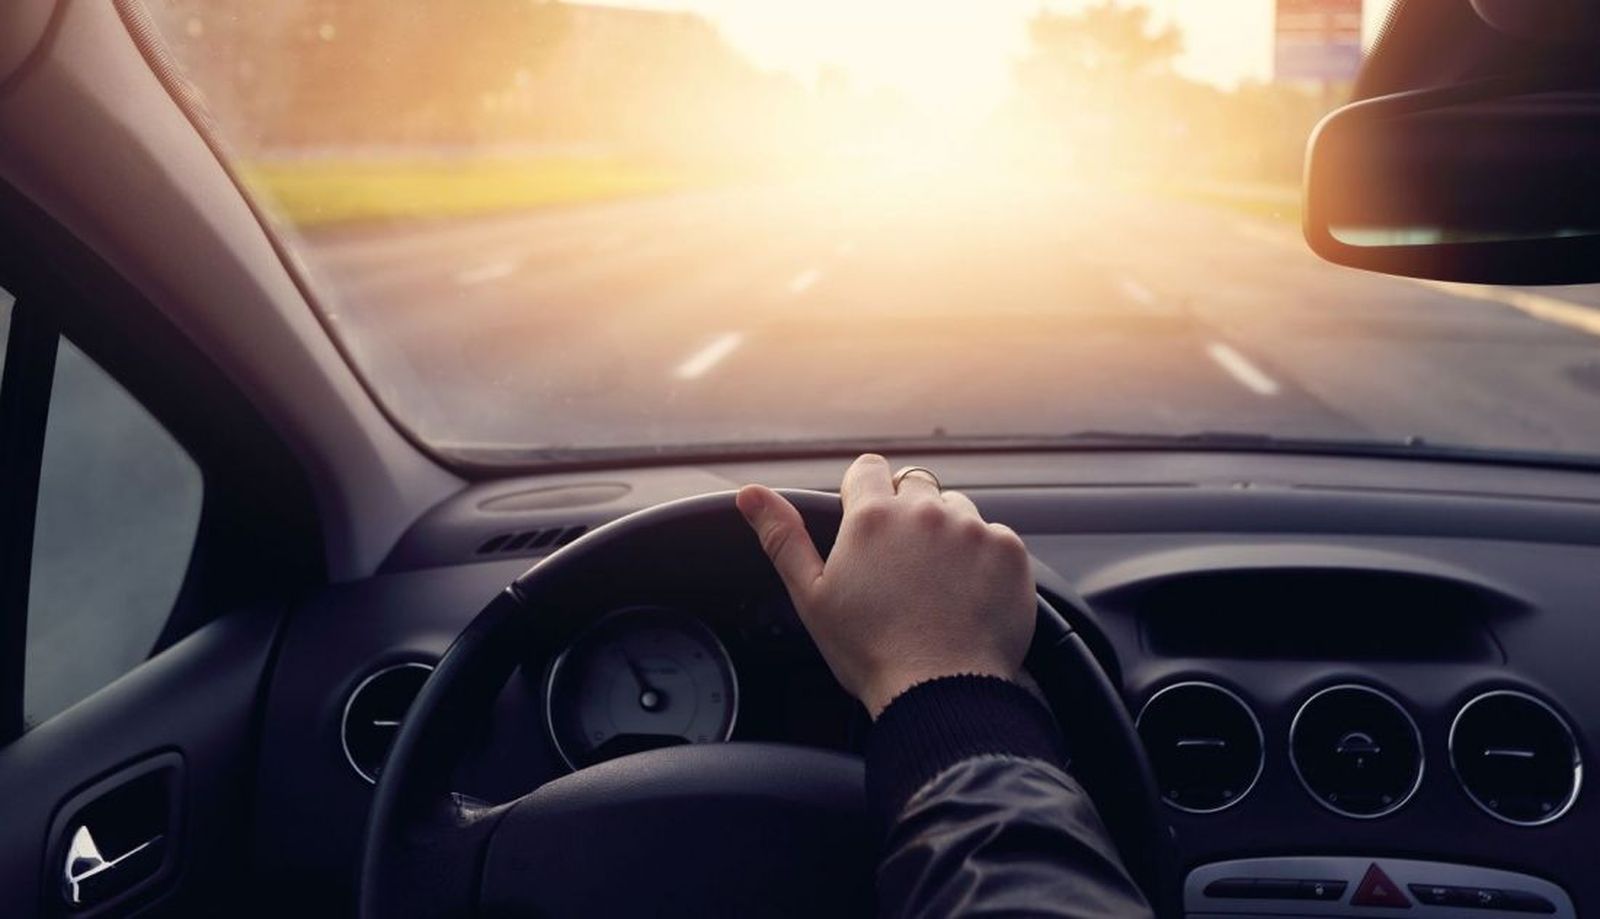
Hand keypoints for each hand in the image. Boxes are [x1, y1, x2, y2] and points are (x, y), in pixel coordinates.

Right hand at [736, 454, 1035, 717]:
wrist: (941, 693)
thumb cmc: (870, 652)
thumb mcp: (812, 597)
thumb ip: (782, 537)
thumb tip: (750, 494)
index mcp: (872, 518)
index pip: (868, 469)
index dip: (865, 493)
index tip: (867, 527)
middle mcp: (925, 512)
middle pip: (915, 485)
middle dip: (907, 514)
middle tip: (901, 566)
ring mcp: (972, 528)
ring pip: (958, 510)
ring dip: (948, 534)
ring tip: (937, 585)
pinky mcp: (1009, 551)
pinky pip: (995, 538)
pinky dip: (984, 560)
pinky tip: (968, 596)